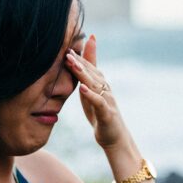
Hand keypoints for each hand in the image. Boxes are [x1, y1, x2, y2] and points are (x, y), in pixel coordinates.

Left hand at [66, 38, 131, 157]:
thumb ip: (85, 79)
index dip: (80, 56)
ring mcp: (107, 101)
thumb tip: (75, 64)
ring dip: (83, 73)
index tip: (69, 45)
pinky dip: (91, 95)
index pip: (90, 67)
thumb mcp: (90, 95)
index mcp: (100, 85)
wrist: (115, 138)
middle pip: (92, 72)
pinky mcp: (107, 114)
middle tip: (67, 50)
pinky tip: (82, 88)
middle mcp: (105, 89)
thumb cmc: (101, 114)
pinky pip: (99, 102)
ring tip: (72, 64)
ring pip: (95, 84)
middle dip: (80, 61)